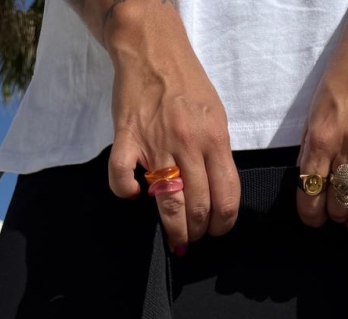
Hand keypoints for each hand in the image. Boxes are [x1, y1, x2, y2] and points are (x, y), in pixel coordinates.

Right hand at [104, 2, 239, 251]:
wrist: (153, 51)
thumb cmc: (188, 85)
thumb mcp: (216, 117)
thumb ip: (217, 155)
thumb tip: (216, 193)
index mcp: (214, 140)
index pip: (226, 196)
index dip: (224, 223)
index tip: (217, 231)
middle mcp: (188, 145)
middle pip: (198, 206)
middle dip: (198, 232)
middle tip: (194, 237)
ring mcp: (156, 144)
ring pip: (168, 202)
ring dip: (173, 228)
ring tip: (175, 238)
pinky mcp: (127, 139)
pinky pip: (121, 176)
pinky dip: (125, 192)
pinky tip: (133, 195)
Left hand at [297, 0, 347, 231]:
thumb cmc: (345, 75)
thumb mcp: (315, 111)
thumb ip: (312, 148)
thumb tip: (310, 185)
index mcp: (322, 137)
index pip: (310, 193)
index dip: (310, 215)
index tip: (314, 218)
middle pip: (339, 203)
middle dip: (335, 216)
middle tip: (337, 214)